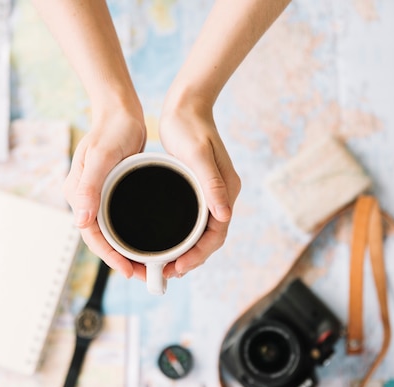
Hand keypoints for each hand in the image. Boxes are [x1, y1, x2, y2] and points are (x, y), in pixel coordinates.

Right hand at [64, 108, 146, 278]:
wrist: (120, 111)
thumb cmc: (111, 130)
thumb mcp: (101, 157)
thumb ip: (89, 187)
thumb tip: (80, 221)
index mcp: (78, 193)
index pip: (91, 234)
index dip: (109, 256)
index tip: (128, 270)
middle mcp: (86, 198)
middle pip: (101, 238)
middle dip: (120, 259)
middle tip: (144, 274)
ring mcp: (99, 196)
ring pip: (111, 232)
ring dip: (126, 250)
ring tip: (148, 265)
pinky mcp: (112, 192)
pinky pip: (119, 220)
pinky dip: (131, 234)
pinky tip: (147, 241)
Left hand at [159, 102, 240, 278]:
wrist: (186, 106)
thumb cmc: (191, 128)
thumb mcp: (199, 155)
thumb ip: (212, 184)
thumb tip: (224, 216)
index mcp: (227, 191)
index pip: (217, 234)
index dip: (200, 254)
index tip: (180, 266)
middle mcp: (221, 196)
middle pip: (210, 238)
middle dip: (192, 259)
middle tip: (168, 273)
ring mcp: (209, 194)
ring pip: (201, 233)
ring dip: (186, 251)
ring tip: (166, 266)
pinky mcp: (197, 189)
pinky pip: (193, 221)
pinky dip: (182, 236)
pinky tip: (167, 243)